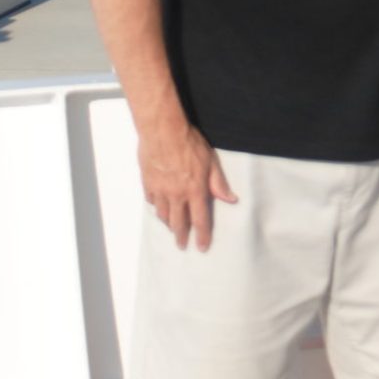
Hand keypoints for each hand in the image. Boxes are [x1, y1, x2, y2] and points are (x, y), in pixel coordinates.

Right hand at [137, 123, 237, 251]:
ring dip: (168, 223)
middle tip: (182, 245)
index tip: (202, 247)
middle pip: (178, 223)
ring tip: (172, 227)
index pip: (200, 220)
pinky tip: (159, 206)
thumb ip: (218, 182)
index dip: (202, 236)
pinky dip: (156, 206)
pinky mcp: (148, 183)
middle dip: (181, 237)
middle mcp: (177, 194)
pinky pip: (152, 201)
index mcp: (195, 190)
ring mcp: (160, 190)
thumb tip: (230, 199)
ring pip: (163, 215)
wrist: (163, 130)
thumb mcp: (210, 161)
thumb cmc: (189, 143)